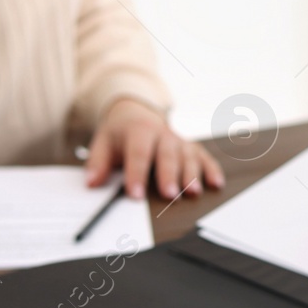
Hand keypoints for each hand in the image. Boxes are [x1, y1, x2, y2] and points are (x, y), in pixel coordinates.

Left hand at [86, 98, 224, 201]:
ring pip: (188, 156)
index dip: (136, 174)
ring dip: (192, 174)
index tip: (135, 194)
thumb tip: (92, 183)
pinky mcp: (190, 146)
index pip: (138, 153)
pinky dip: (211, 169)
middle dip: (169, 175)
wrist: (136, 113)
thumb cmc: (120, 133)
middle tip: (169, 194)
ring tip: (192, 192)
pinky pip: (203, 157)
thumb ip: (96, 163)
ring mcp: (178, 140)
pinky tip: (215, 184)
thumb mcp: (102, 142)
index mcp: (139, 131)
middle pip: (167, 154)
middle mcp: (162, 134)